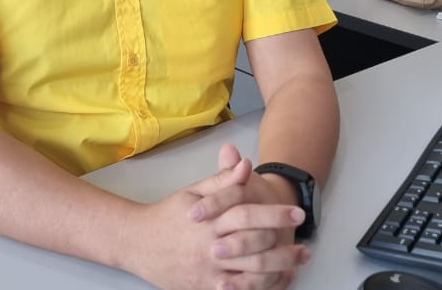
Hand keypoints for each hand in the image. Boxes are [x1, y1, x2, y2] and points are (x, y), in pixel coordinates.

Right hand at [124, 151, 304, 289]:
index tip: (297, 212)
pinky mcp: (205, 288)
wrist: (136, 243)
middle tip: (305, 244)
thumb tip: (245, 163)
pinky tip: (275, 282)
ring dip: (278, 269)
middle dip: (283, 246)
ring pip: (251, 274)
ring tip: (296, 264)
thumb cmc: (167, 215)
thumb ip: (221, 181)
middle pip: (254, 247)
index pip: (248, 214)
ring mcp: (208, 270)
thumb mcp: (192, 192)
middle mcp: (210, 246)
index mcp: (209, 219)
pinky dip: (260, 288)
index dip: (275, 213)